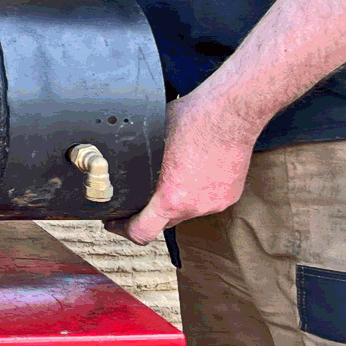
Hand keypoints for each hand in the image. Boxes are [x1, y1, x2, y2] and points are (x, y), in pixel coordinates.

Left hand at [107, 89, 260, 245]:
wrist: (231, 113)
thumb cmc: (192, 119)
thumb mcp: (151, 139)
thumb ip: (139, 161)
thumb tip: (122, 163)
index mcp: (171, 197)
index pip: (142, 233)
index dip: (123, 229)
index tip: (114, 221)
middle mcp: (194, 207)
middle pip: (163, 222)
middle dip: (148, 213)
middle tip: (137, 198)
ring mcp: (214, 203)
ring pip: (186, 210)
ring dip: (175, 200)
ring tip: (171, 175)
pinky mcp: (230, 195)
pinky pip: (205, 200)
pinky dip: (196, 192)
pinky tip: (193, 170)